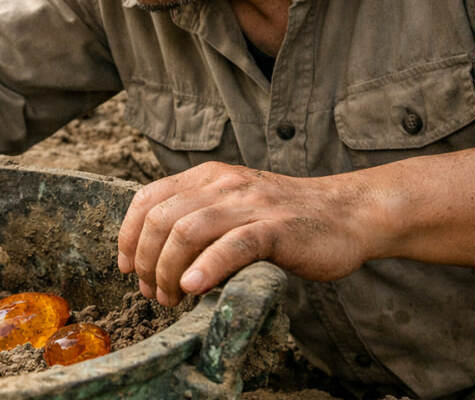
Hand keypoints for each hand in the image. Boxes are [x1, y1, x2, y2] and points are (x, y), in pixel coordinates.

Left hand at [116, 162, 377, 304]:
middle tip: (152, 293)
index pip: (148, 198)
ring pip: (187, 231)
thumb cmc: (287, 219)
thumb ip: (198, 219)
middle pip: (161, 219)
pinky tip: (193, 288)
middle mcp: (223, 185)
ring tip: (170, 298)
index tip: (126, 267)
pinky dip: (206, 267)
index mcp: (207, 177)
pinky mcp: (276, 229)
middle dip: (146, 261)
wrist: (348, 213)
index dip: (128, 235)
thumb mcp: (233, 207)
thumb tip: (154, 257)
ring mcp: (249, 205)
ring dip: (167, 271)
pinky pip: (232, 245)